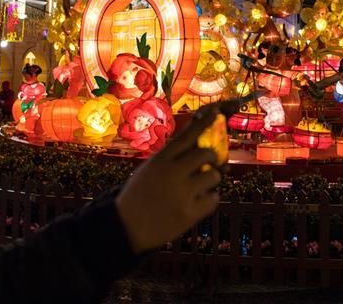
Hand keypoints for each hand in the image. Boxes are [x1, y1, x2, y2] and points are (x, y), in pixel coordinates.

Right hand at [115, 103, 221, 253]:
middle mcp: (172, 173)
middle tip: (207, 164)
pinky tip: (196, 202)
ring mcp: (182, 194)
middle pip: (206, 153)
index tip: (216, 114)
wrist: (125, 227)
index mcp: (160, 160)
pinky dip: (208, 199)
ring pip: (214, 176)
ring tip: (198, 187)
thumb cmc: (139, 195)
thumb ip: (171, 157)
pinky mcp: (189, 213)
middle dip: (211, 157)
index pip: (187, 136)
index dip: (204, 123)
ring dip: (211, 180)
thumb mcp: (149, 169)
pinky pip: (213, 199)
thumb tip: (198, 143)